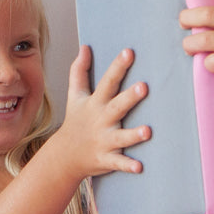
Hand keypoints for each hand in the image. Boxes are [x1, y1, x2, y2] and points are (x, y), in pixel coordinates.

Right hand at [52, 47, 150, 178]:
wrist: (65, 155)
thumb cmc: (76, 121)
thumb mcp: (75, 95)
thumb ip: (80, 71)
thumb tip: (85, 46)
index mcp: (96, 103)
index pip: (108, 81)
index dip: (118, 67)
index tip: (129, 52)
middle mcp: (101, 120)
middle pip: (116, 106)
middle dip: (129, 98)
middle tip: (144, 86)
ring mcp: (103, 140)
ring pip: (120, 137)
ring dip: (133, 135)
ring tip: (148, 131)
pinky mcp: (106, 158)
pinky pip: (118, 162)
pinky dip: (128, 165)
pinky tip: (140, 167)